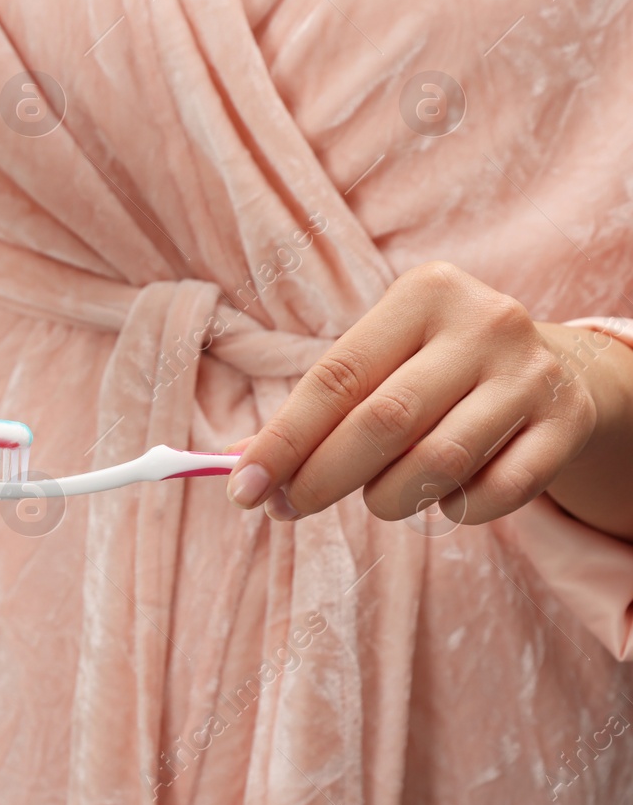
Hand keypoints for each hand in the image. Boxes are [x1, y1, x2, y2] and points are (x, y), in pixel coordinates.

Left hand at [224, 261, 632, 536]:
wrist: (562, 371)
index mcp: (424, 294)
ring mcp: (531, 374)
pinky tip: (443, 497)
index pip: (335, 378)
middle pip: (382, 422)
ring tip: (378, 497)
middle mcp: (484, 323)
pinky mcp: (567, 425)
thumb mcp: (382, 364)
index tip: (243, 488)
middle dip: (322, 478)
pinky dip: (454, 511)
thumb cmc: (438, 369)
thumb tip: (238, 463)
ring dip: (388, 498)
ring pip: (437, 464)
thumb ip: (315, 410)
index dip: (283, 440)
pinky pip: (494, 494)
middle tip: (288, 508)